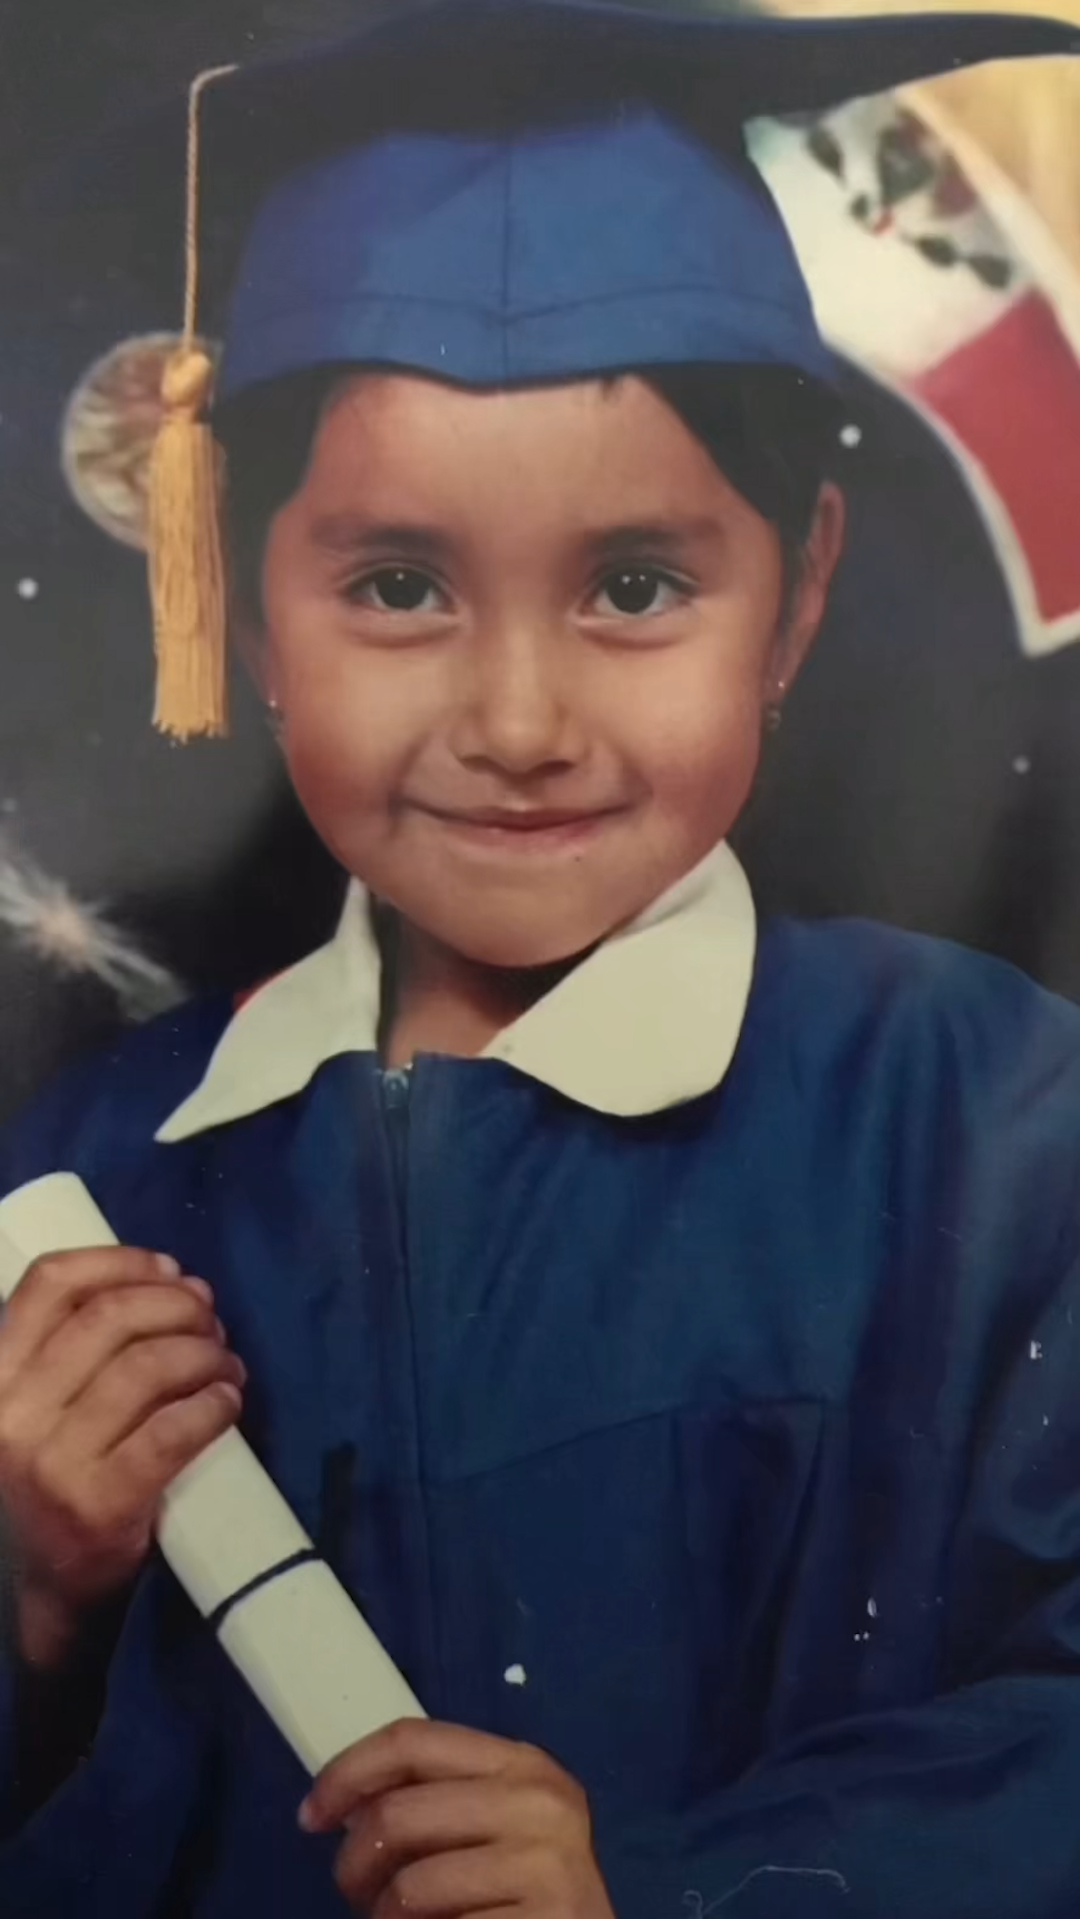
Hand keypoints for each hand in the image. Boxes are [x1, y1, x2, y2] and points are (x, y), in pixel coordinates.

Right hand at [0, 1245, 244, 1666]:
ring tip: (227, 1364)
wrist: (35, 1610)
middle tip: (212, 1320)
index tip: (168, 1268)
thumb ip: (62, 1359)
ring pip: (148, 1367)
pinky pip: (174, 1430)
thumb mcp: (29, 1417)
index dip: (118, 1261)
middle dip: (177, 1305)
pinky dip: (215, 1404)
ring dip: (205, 1353)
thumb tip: (160, 1284)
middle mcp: (10, 1416)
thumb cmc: (44, 1494)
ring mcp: (53, 1464)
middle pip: (111, 1318)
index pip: (46, 1284)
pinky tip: (229, 1402)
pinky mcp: (100, 1508)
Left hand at [300, 1719, 615, 1918]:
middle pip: (398, 1814)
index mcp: (521, 1763)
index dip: (347, 1771)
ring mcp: (546, 1865)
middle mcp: (538, 1802)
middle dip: (354, 1862)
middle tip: (357, 1891)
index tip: (311, 1814)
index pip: (412, 1740)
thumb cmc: (527, 1883)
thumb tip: (346, 1801)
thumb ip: (439, 1798)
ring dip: (385, 1914)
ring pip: (410, 1887)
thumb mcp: (495, 1820)